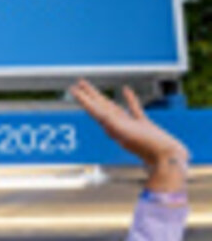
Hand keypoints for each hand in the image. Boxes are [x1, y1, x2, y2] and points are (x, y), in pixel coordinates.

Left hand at [71, 79, 190, 191]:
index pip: (94, 109)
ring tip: (93, 89)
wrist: (167, 158)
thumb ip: (116, 127)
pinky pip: (133, 109)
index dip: (83, 99)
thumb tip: (105, 120)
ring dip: (103, 98)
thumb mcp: (128, 135)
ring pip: (114, 107)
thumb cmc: (148, 148)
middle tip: (78, 82)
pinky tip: (125, 90)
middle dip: (89, 95)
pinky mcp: (143, 124)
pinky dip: (129, 99)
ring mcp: (130, 125)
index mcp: (111, 127)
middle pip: (100, 107)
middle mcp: (118, 126)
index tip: (73, 89)